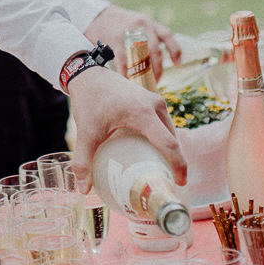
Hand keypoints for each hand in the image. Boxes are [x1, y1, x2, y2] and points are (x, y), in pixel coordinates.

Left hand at [67, 66, 186, 189]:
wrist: (88, 74)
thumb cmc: (89, 100)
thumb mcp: (85, 132)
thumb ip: (84, 160)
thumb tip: (83, 189)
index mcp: (144, 113)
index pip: (169, 144)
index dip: (179, 165)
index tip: (180, 182)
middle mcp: (155, 105)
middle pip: (172, 138)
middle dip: (175, 161)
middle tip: (168, 182)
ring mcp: (154, 100)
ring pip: (169, 130)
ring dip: (169, 149)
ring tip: (161, 170)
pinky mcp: (150, 99)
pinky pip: (162, 123)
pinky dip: (162, 138)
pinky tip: (152, 151)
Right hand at [84, 5, 181, 80]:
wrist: (96, 15)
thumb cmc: (119, 23)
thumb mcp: (137, 24)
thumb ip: (148, 37)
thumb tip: (156, 62)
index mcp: (149, 23)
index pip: (167, 35)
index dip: (175, 50)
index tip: (178, 64)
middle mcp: (141, 27)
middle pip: (155, 51)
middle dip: (157, 69)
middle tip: (156, 81)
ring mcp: (128, 33)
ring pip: (140, 57)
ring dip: (142, 73)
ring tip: (142, 83)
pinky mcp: (115, 40)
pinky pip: (123, 61)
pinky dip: (126, 73)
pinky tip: (126, 80)